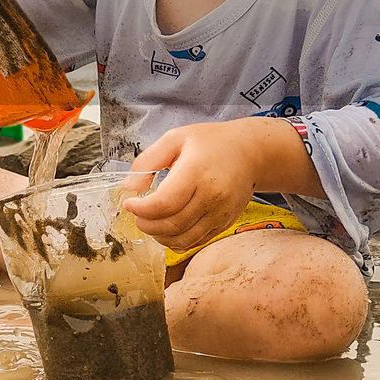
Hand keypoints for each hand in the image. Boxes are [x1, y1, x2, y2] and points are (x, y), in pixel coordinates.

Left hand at [120, 121, 264, 252]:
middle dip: (146, 224)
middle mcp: (212, 196)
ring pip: (183, 239)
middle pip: (172, 225)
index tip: (130, 203)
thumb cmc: (211, 142)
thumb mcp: (175, 138)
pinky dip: (176, 240)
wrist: (250, 152)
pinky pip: (195, 242)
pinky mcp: (224, 223)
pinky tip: (167, 227)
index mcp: (197, 172)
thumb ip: (147, 160)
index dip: (141, 209)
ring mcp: (221, 213)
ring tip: (150, 221)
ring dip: (159, 236)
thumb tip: (128, 186)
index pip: (165, 203)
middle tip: (137, 214)